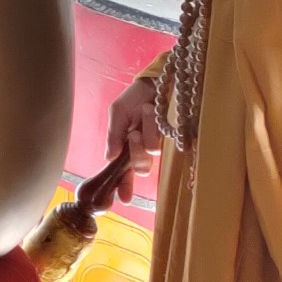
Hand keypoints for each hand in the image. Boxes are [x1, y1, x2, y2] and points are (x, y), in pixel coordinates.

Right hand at [107, 75, 161, 202]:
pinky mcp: (172, 136)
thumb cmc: (134, 98)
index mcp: (126, 147)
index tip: (122, 200)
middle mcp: (143, 149)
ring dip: (144, 131)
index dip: (123, 187)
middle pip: (140, 168)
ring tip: (145, 111)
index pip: (124, 173)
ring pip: (150, 152)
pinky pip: (161, 138)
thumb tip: (109, 158)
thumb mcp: (117, 113)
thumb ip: (113, 135)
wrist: (154, 81)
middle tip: (132, 133)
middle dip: (134, 152)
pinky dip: (152, 123)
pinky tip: (152, 110)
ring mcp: (158, 143)